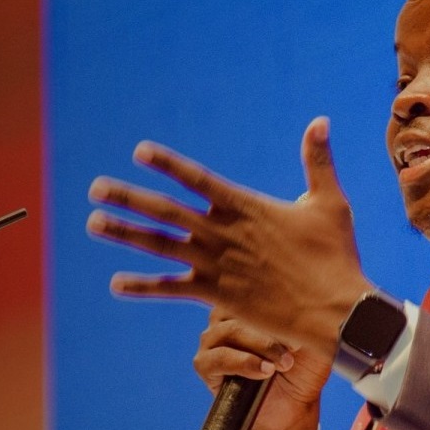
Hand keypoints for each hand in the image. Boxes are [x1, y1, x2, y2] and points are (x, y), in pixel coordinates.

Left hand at [87, 117, 373, 360]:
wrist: (336, 309)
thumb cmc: (336, 256)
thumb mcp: (329, 203)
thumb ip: (318, 161)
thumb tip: (320, 120)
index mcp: (246, 207)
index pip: (197, 179)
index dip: (166, 164)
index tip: (139, 151)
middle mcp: (224, 234)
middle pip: (166, 211)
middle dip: (128, 197)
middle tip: (95, 188)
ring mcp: (217, 265)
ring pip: (160, 245)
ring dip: (124, 233)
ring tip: (93, 223)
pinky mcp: (217, 296)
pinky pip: (172, 289)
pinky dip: (144, 287)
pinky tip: (116, 284)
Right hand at [193, 307, 332, 429]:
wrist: (293, 407)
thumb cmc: (303, 369)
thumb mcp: (313, 340)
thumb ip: (307, 318)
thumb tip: (306, 298)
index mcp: (249, 304)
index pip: (253, 288)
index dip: (277, 302)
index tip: (302, 323)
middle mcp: (226, 316)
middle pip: (239, 307)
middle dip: (270, 327)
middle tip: (295, 346)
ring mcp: (212, 339)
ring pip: (229, 331)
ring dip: (260, 346)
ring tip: (283, 363)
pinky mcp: (204, 364)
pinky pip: (217, 358)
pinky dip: (242, 363)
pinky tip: (264, 371)